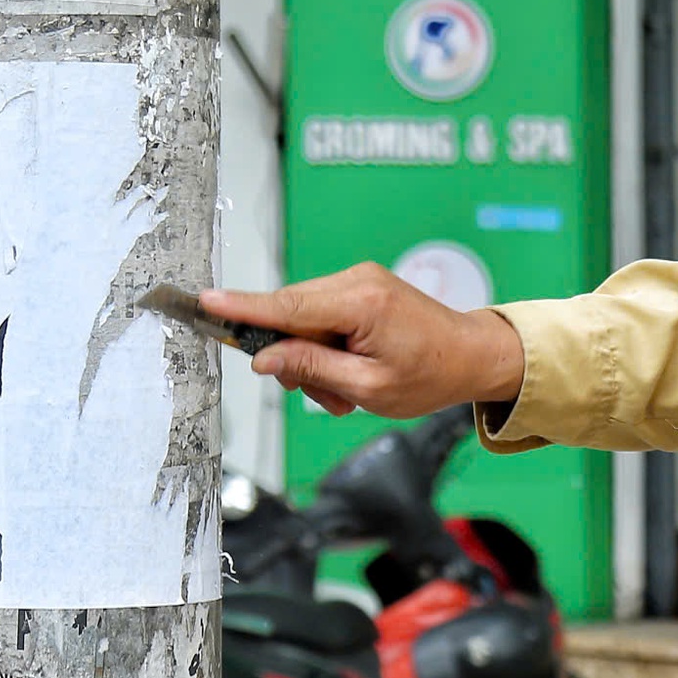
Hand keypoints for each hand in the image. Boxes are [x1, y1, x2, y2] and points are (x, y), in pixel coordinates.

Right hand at [203, 264, 524, 419]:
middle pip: (288, 316)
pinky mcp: (359, 288)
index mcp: (360, 302)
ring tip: (346, 391)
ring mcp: (357, 281)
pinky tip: (348, 372)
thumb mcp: (368, 387)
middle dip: (294, 360)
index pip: (285, 305)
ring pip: (301, 321)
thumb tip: (264, 358)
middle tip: (326, 396)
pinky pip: (320, 318)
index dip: (241, 307)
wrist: (474, 355)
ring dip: (312, 360)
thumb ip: (311, 369)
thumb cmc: (431, 375)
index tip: (204, 301)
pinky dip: (325, 349)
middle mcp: (355, 281)